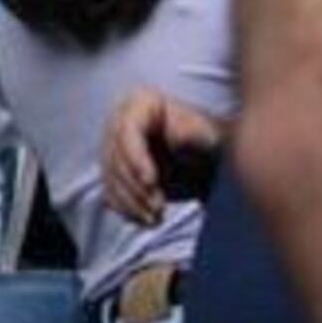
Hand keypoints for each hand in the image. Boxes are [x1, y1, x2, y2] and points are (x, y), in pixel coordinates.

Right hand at [101, 87, 224, 227]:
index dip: (135, 158)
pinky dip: (127, 209)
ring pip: (111, 178)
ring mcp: (114, 148)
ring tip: (156, 217)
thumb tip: (176, 136)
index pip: (127, 131)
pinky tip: (147, 219)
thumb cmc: (210, 137)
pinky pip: (112, 192)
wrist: (209, 156)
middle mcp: (120, 123)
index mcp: (140, 103)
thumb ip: (192, 132)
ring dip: (131, 202)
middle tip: (159, 206)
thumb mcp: (206, 131)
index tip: (151, 182)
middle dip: (135, 186)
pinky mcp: (116, 172)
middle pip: (115, 158)